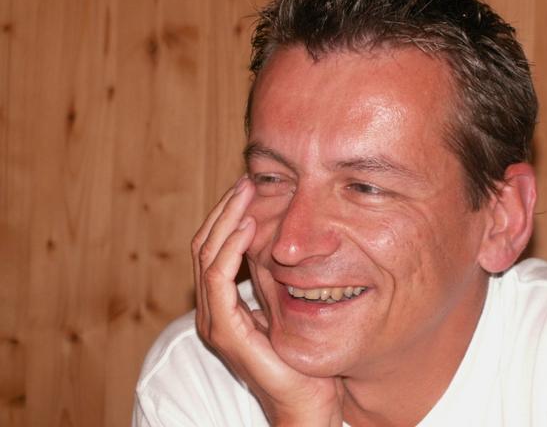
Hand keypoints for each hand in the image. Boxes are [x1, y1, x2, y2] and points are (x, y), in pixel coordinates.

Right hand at [192, 176, 343, 425]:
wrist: (306, 402)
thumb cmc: (301, 356)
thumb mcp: (285, 305)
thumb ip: (272, 278)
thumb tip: (280, 240)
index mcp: (222, 304)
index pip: (213, 249)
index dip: (227, 216)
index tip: (249, 188)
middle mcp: (211, 310)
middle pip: (204, 247)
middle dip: (225, 210)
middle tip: (246, 181)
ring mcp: (214, 322)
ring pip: (207, 256)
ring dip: (226, 220)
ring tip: (247, 192)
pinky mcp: (225, 332)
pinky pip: (218, 280)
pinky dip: (230, 248)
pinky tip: (248, 226)